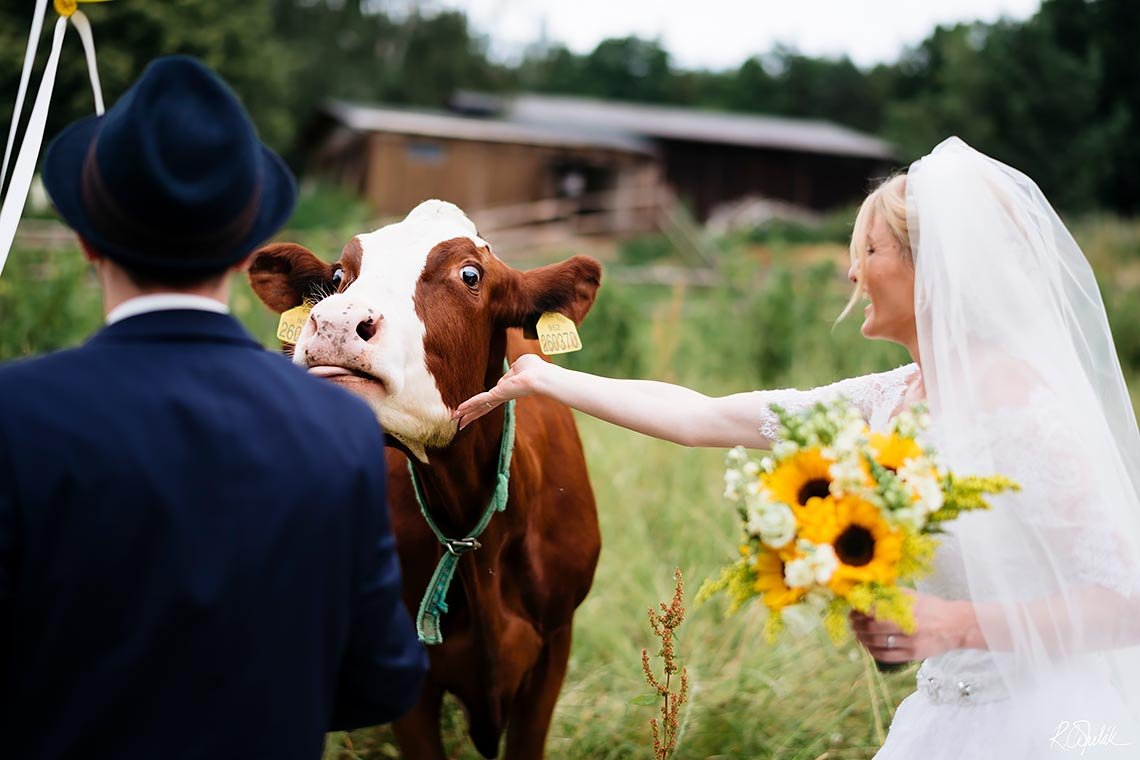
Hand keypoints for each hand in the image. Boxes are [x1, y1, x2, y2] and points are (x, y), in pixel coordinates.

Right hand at [452, 354, 551, 428]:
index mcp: (507, 389)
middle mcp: (502, 396)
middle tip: (460, 423)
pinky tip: (459, 412)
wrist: (541, 376)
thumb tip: (512, 370)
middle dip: (471, 414)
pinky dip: (469, 405)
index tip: (476, 406)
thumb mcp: (521, 364)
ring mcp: (499, 397)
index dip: (482, 401)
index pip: (490, 397)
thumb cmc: (535, 369)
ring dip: (466, 413)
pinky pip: (480, 400)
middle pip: (483, 407)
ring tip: (454, 420)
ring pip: (479, 407)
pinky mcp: (497, 396)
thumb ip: (514, 368)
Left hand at [850, 590, 976, 662]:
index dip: (860, 612)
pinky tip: (868, 647)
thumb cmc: (932, 608)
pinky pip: (887, 656)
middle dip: (858, 626)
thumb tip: (869, 594)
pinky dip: (874, 652)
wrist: (956, 626)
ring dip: (863, 639)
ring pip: (878, 643)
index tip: (853, 610)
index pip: (875, 611)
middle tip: (852, 623)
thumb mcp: (913, 597)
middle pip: (873, 629)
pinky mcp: (913, 655)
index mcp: (907, 609)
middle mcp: (908, 626)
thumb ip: (892, 596)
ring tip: (857, 634)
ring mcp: (910, 642)